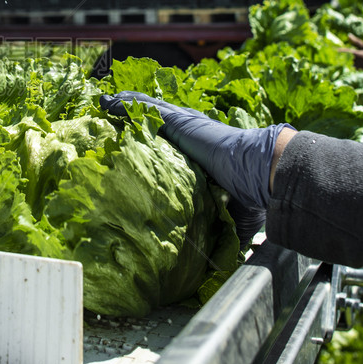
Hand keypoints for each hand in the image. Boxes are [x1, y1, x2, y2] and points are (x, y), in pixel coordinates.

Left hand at [101, 91, 294, 243]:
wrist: (259, 173)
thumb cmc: (249, 194)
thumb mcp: (227, 213)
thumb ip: (215, 228)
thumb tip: (214, 263)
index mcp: (201, 150)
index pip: (170, 138)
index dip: (152, 134)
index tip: (133, 137)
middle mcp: (190, 133)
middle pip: (154, 117)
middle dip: (132, 112)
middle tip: (109, 108)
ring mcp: (184, 124)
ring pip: (147, 109)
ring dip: (124, 104)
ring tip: (103, 100)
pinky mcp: (179, 122)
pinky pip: (145, 110)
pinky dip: (124, 106)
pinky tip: (107, 102)